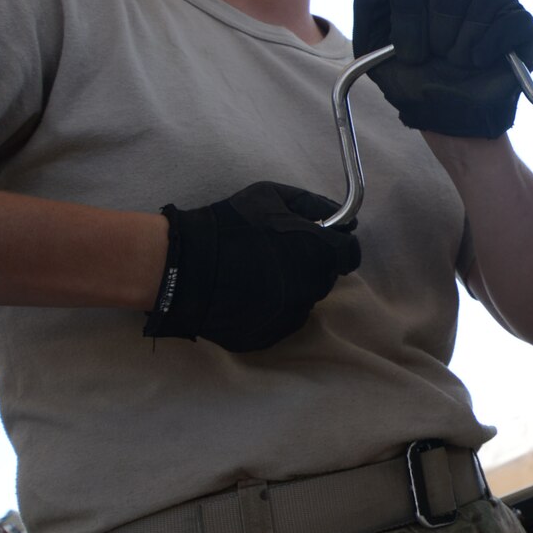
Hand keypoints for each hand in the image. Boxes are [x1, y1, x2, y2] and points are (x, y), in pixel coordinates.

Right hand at [142, 182, 360, 352]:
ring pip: (303, 301)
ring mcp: (291, 315)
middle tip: (278, 255)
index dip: (337, 247)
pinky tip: (246, 296)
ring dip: (291, 288)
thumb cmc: (230, 224)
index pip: (350, 255)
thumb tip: (344, 220)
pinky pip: (280, 321)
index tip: (319, 243)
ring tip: (257, 276)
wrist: (183, 265)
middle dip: (310, 266)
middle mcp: (313, 287)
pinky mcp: (269, 335)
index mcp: (320, 253)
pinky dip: (271, 309)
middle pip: (324, 278)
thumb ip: (314, 205)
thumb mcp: (272, 197)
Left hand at [353, 0, 532, 137]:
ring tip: (462, 63)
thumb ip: (369, 7)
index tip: (411, 56)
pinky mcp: (522, 28)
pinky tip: (481, 61)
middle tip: (441, 57)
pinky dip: (495, 41)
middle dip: (441, 30)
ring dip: (468, 38)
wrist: (449, 120)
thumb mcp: (374, 50)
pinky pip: (515, 18)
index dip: (409, 23)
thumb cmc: (413, 85)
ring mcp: (493, 7)